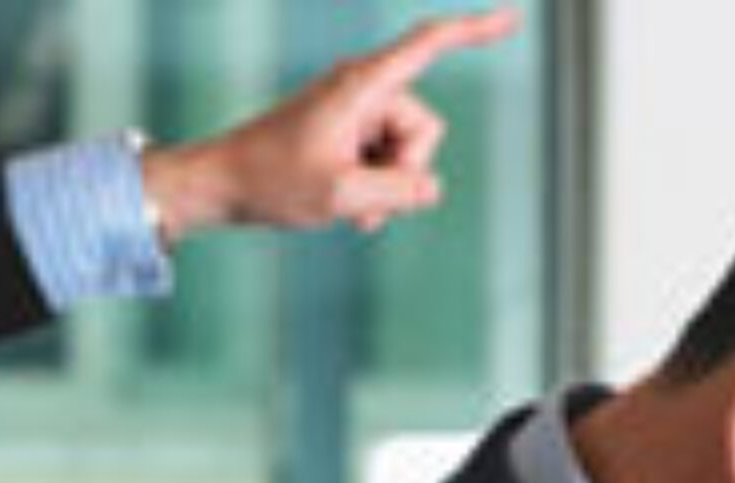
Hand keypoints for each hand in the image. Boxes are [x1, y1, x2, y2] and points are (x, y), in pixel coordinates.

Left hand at [140, 7, 520, 240]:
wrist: (222, 185)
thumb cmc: (272, 182)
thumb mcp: (342, 195)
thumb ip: (399, 192)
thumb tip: (431, 188)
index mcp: (361, 86)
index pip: (427, 46)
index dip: (473, 32)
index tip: (513, 20)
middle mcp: (363, 91)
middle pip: (425, 129)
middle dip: (405, 172)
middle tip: (362, 203)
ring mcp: (355, 114)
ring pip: (407, 154)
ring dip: (387, 188)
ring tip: (349, 209)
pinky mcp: (348, 135)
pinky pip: (386, 164)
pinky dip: (374, 189)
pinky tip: (347, 206)